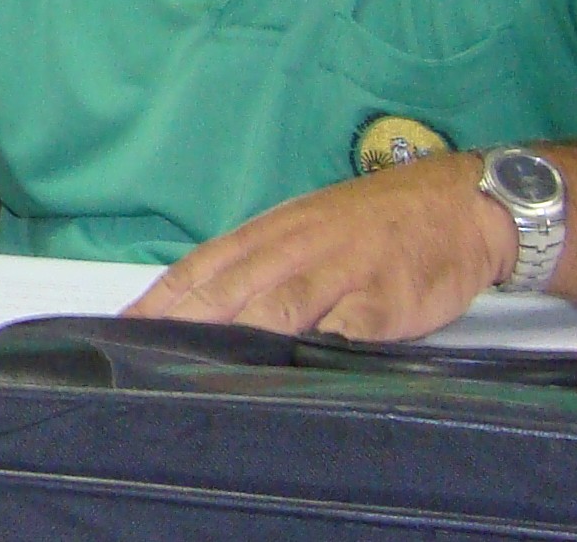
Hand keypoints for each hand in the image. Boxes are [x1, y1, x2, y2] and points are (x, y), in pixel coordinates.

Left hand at [126, 152, 510, 339]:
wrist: (454, 204)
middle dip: (185, 325)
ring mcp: (340, 274)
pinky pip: (350, 328)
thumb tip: (198, 306)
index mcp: (267, 234)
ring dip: (240, 337)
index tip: (121, 329)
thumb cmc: (366, 223)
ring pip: (280, 306)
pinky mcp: (386, 299)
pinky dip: (321, 348)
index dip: (160, 301)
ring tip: (202, 371)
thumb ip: (255, 266)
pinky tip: (295, 371)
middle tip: (146, 359)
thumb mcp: (300, 229)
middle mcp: (294, 251)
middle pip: (229, 290)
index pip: (200, 269)